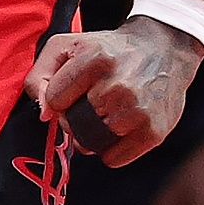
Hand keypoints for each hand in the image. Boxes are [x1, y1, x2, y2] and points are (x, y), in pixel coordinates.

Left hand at [25, 16, 203, 166]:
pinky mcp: (153, 132)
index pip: (55, 99)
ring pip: (91, 143)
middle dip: (75, 116)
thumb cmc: (109, 49)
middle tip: (91, 100)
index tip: (74, 88)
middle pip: (73, 123)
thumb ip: (40, 74)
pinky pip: (113, 159)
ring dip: (92, 134)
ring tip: (107, 111)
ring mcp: (137, 111)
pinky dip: (111, 149)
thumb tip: (44, 113)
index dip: (60, 96)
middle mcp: (118, 86)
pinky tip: (121, 125)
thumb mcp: (67, 45)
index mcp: (96, 59)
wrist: (163, 49)